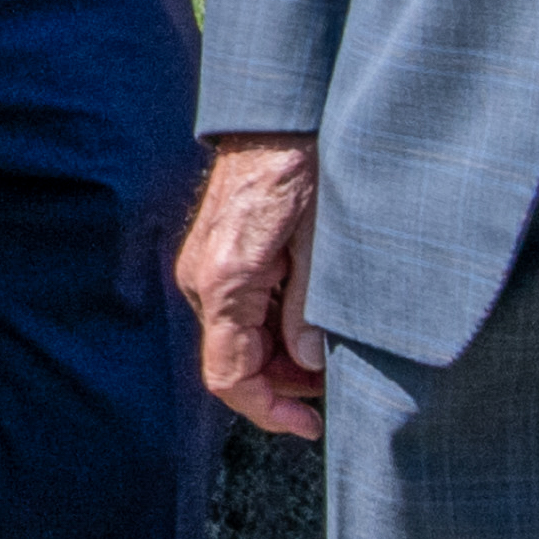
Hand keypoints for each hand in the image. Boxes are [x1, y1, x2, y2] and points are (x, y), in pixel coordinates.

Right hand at [176, 137, 326, 436]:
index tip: (311, 425)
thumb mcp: (322, 244)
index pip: (230, 377)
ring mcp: (204, 267)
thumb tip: (312, 365)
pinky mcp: (215, 254)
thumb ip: (311, 311)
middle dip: (284, 384)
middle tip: (335, 379)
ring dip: (280, 356)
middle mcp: (203, 279)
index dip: (269, 412)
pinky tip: (307, 313)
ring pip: (237, 339)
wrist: (274, 113)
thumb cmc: (301, 167)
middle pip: (234, 362)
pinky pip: (238, 310)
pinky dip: (270, 326)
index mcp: (225, 282)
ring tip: (328, 346)